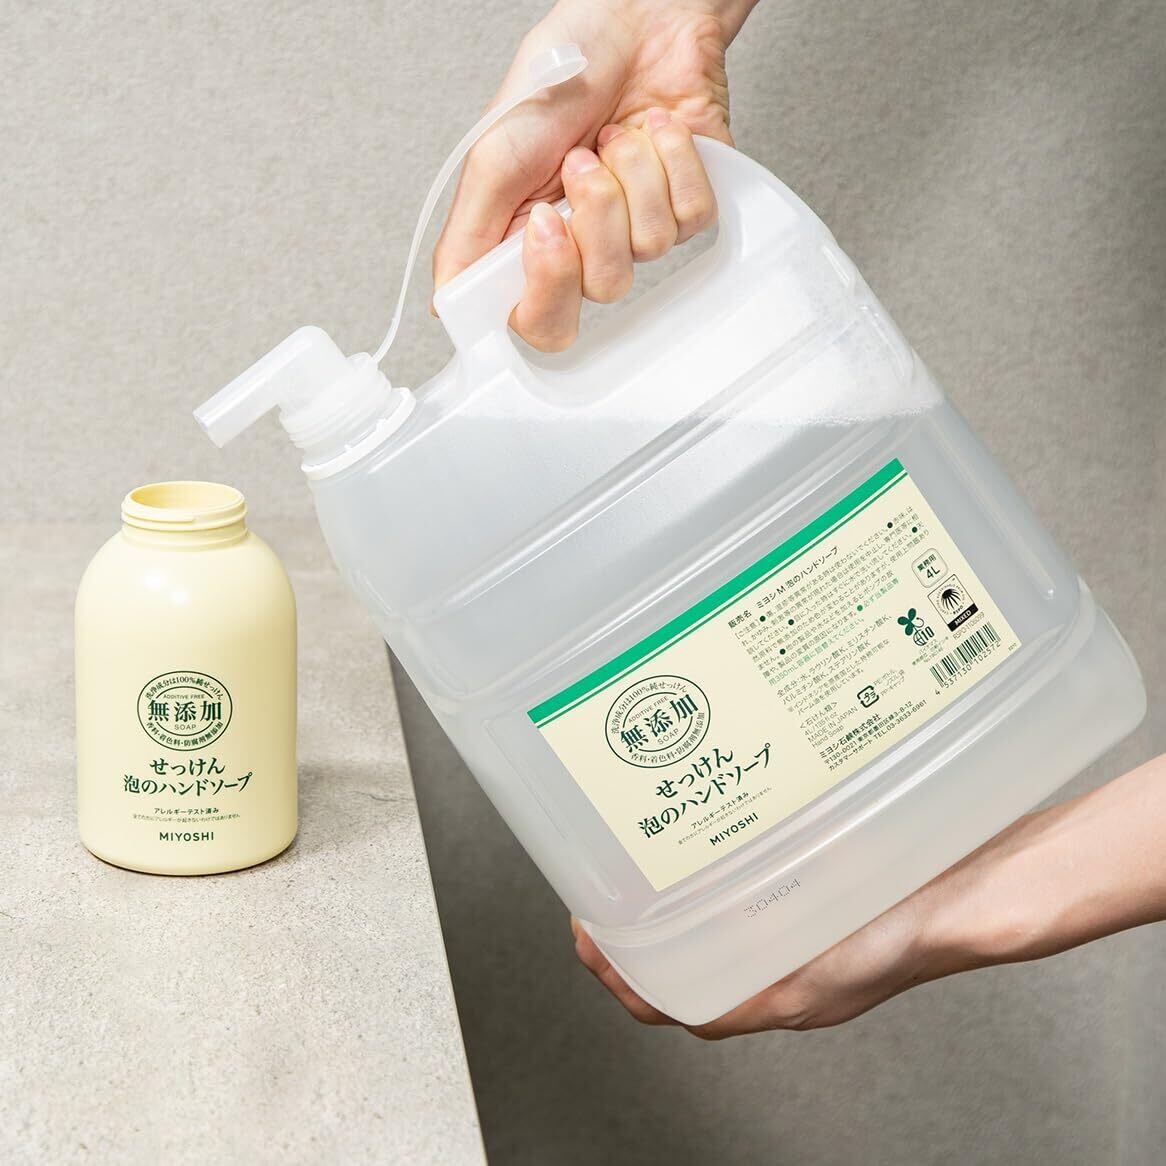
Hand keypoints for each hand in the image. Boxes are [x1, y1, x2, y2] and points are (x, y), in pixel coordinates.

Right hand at [432, 0, 756, 350]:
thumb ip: (468, 236)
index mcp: (533, 244)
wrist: (631, 18)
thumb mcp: (493, 154)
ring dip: (632, 173)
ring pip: (650, 246)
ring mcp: (640, 227)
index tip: (545, 225)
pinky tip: (655, 130)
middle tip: (579, 162)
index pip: (543, 322)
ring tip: (613, 133)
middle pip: (603, 288)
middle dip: (597, 215)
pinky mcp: (690, 203)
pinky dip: (673, 160)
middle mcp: (588, 246)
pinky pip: (691, 213)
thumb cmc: (560, 75)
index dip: (549, 287)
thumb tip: (445, 303)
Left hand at [572, 753, 1165, 1036]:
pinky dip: (717, 880)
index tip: (582, 934)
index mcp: (776, 993)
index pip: (670, 1003)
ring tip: (635, 864)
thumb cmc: (919, 925)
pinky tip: (706, 841)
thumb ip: (776, 982)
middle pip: (681, 964)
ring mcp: (796, 932)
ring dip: (668, 907)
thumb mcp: (832, 961)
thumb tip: (700, 994)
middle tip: (596, 892)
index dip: (615, 975)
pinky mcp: (814, 897)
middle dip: (630, 935)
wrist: (979, 888)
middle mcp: (779, 966)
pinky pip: (750, 897)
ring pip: (711, 931)